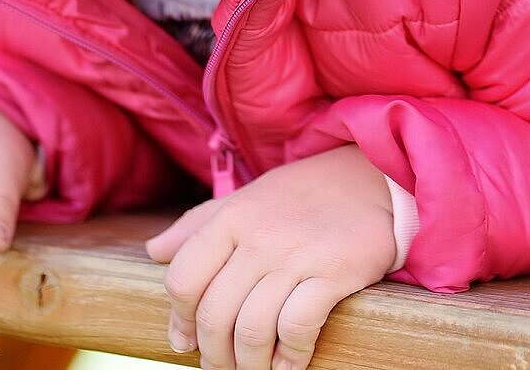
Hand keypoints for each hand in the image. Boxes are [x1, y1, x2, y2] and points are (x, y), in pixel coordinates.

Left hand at [146, 144, 395, 369]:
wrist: (375, 178)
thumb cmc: (305, 193)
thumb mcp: (247, 197)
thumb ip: (198, 224)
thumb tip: (154, 251)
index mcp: (231, 218)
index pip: (183, 280)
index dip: (181, 321)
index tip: (186, 342)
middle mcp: (258, 238)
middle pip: (216, 314)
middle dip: (214, 354)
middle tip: (223, 367)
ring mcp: (297, 256)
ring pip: (253, 330)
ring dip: (249, 364)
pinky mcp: (334, 274)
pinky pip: (298, 328)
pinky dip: (290, 358)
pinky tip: (289, 365)